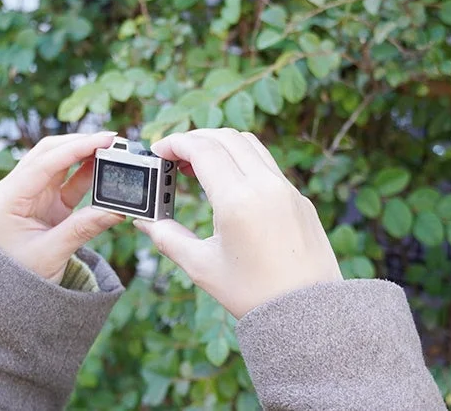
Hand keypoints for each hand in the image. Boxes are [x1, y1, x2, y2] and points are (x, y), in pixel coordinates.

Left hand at [0, 132, 123, 282]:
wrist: (8, 299)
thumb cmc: (18, 279)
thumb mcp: (51, 254)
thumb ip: (83, 228)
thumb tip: (117, 209)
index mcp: (4, 200)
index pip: (42, 163)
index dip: (75, 148)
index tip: (104, 139)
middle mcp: (13, 191)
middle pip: (48, 154)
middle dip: (80, 144)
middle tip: (112, 140)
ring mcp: (29, 195)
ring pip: (58, 163)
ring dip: (85, 155)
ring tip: (113, 151)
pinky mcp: (44, 202)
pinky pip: (67, 181)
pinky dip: (86, 173)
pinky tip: (105, 168)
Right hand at [133, 129, 342, 317]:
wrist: (306, 313)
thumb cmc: (253, 294)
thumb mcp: (202, 267)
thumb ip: (167, 238)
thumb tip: (144, 221)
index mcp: (237, 200)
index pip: (202, 149)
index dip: (175, 143)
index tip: (158, 151)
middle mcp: (265, 185)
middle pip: (225, 138)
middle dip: (194, 139)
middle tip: (173, 156)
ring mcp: (286, 189)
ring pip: (249, 144)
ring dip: (220, 144)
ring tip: (198, 164)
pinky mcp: (298, 198)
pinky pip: (266, 163)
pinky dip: (242, 158)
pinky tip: (228, 181)